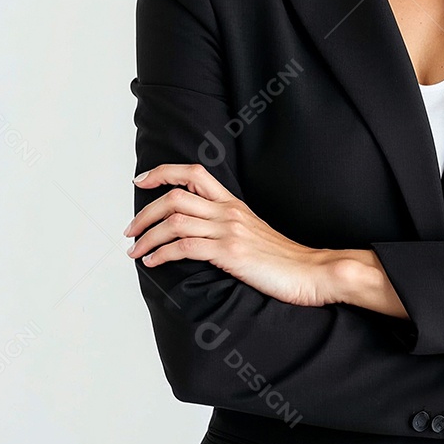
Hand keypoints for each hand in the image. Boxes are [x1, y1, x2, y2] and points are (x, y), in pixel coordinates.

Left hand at [125, 164, 333, 306]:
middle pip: (176, 195)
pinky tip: (153, 263)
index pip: (194, 172)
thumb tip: (199, 233)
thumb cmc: (283, 259)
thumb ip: (228, 227)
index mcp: (234, 204)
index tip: (141, 181)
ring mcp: (229, 231)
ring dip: (147, 235)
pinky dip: (162, 254)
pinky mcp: (230, 253)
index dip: (163, 172)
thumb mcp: (253, 233)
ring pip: (175, 220)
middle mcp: (229, 211)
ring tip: (135, 251)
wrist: (313, 271)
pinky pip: (185, 248)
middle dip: (145, 211)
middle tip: (130, 230)